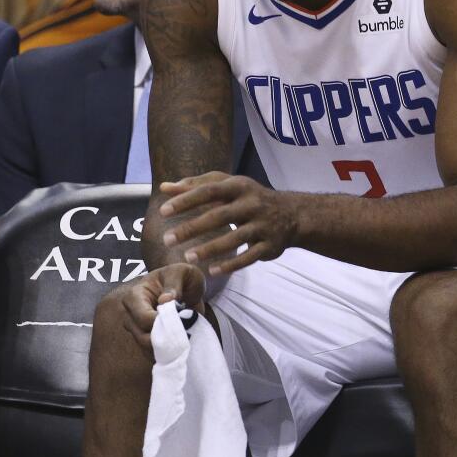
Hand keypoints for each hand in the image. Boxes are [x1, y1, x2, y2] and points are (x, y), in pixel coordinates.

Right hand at [118, 263, 204, 354]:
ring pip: (148, 349)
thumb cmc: (180, 276)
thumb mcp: (181, 272)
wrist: (184, 285)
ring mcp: (137, 330)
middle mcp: (131, 315)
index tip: (181, 323)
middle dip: (166, 339)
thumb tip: (165, 300)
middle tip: (187, 333)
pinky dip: (168, 354)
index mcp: (135, 296)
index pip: (143, 318)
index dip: (161, 324)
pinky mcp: (146, 341)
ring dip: (168, 348)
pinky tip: (181, 346)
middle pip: (142, 337)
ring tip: (186, 337)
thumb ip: (174, 284)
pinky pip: (154, 354)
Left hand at [159, 172, 295, 275]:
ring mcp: (262, 226)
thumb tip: (164, 188)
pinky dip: (231, 265)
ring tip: (187, 257)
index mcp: (239, 186)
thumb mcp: (227, 185)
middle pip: (219, 216)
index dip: (186, 200)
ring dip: (210, 249)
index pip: (209, 191)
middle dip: (192, 228)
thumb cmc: (249, 197)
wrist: (292, 214)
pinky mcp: (270, 246)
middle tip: (167, 239)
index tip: (163, 211)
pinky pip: (249, 257)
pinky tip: (212, 270)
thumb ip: (195, 185)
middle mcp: (252, 204)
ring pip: (234, 239)